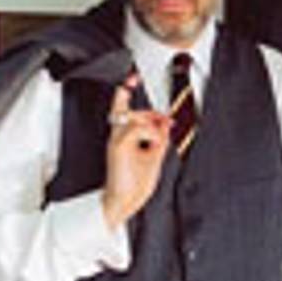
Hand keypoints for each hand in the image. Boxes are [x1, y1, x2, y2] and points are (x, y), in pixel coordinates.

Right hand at [101, 75, 171, 229]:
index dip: (124, 92)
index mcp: (123, 138)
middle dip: (151, 113)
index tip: (131, 78)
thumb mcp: (154, 156)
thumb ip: (158, 138)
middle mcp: (117, 136)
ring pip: (134, 116)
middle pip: (129, 109)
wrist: (125, 202)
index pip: (121, 109)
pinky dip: (148, 133)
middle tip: (165, 123)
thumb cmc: (135, 184)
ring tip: (156, 142)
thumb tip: (165, 123)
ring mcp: (116, 140)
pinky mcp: (117, 147)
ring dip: (152, 126)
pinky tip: (151, 144)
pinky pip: (136, 128)